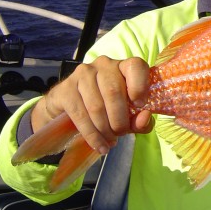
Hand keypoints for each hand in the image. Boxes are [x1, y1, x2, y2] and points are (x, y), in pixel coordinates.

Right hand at [31, 56, 153, 154]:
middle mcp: (104, 64)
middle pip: (114, 91)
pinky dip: (91, 134)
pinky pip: (80, 114)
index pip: (135, 66)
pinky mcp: (66, 88)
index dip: (140, 86)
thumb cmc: (108, 109)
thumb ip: (141, 119)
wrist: (70, 107)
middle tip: (121, 133)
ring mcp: (83, 74)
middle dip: (119, 119)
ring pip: (96, 106)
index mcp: (124, 66)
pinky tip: (99, 145)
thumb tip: (144, 118)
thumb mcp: (129, 115)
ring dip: (105, 129)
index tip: (140, 105)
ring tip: (110, 141)